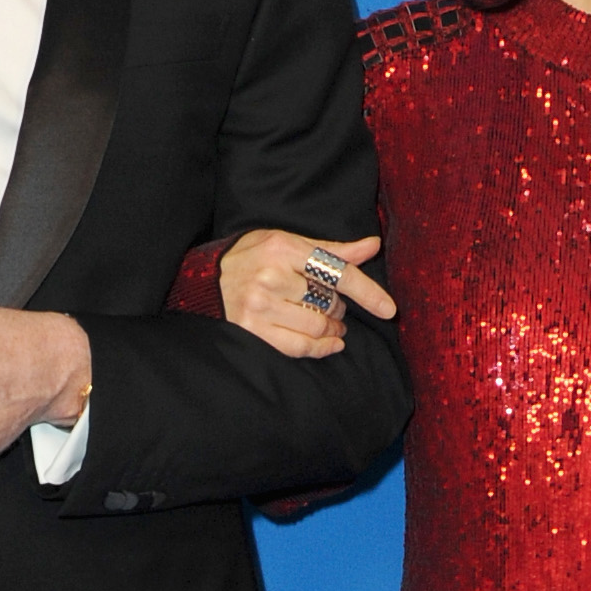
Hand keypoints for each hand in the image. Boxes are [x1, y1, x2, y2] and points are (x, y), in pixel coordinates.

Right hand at [216, 231, 395, 360]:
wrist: (202, 281)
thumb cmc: (251, 258)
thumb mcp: (286, 243)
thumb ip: (330, 250)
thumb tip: (372, 245)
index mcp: (282, 249)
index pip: (335, 271)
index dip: (366, 291)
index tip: (388, 308)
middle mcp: (270, 278)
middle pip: (328, 301)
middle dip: (338, 306)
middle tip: (331, 304)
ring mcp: (260, 307)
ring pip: (317, 325)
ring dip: (332, 327)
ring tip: (331, 323)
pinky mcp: (253, 333)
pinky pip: (300, 347)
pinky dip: (322, 347)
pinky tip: (330, 342)